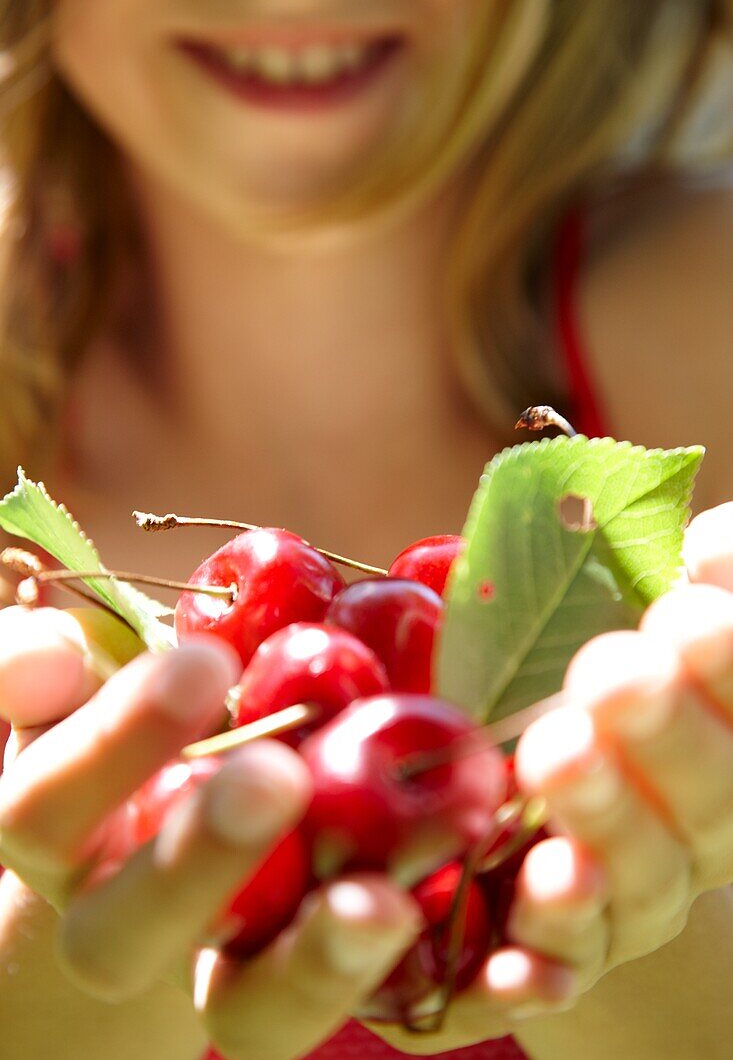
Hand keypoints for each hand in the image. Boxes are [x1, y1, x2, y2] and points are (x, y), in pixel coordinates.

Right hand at [0, 610, 420, 1059]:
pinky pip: (369, 1022)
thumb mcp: (74, 697)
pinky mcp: (315, 1000)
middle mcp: (125, 927)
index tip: (204, 664)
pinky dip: (429, 992)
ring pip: (247, 1010)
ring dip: (315, 963)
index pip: (50, 806)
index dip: (117, 742)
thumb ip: (37, 668)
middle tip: (274, 778)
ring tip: (382, 907)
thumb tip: (50, 658)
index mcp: (60, 839)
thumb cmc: (127, 747)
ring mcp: (221, 978)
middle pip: (130, 932)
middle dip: (196, 859)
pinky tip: (497, 962)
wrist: (166, 858)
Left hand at [370, 501, 732, 1053]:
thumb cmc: (609, 697)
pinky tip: (512, 951)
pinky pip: (567, 965)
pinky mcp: (579, 950)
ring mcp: (647, 892)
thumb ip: (681, 583)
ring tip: (555, 760)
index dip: (729, 667)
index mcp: (728, 737)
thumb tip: (714, 541)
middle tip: (613, 675)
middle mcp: (705, 821)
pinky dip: (545, 958)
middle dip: (664, 733)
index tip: (685, 615)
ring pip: (640, 876)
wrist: (579, 813)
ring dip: (602, 822)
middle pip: (707, 792)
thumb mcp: (642, 630)